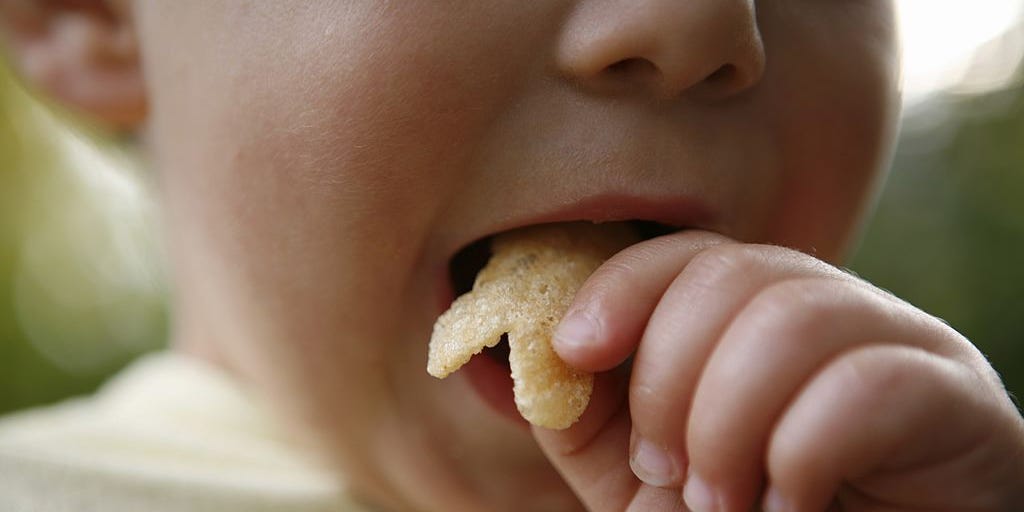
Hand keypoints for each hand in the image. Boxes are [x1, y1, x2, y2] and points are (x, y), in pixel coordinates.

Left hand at [532, 230, 1023, 511]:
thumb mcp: (642, 474)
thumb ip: (585, 410)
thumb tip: (509, 352)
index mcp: (757, 317)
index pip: (688, 252)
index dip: (620, 287)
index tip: (573, 348)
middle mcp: (831, 309)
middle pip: (729, 276)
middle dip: (668, 380)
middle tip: (664, 470)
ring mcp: (902, 342)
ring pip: (793, 317)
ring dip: (727, 423)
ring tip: (720, 502)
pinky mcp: (957, 400)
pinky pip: (867, 381)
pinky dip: (799, 453)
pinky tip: (788, 505)